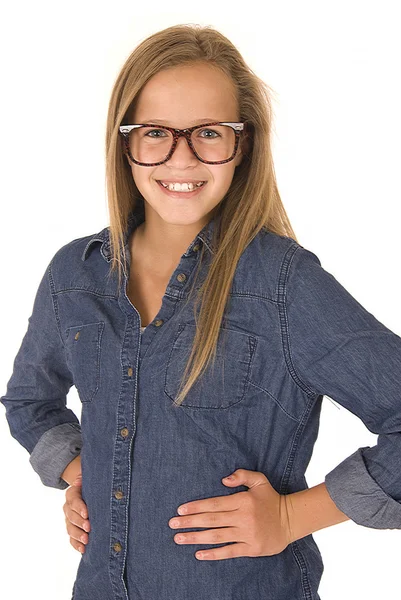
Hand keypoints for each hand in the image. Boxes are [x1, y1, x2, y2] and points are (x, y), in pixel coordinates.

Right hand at [63, 474, 90, 553]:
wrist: (89, 492)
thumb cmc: (92, 485)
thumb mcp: (90, 479)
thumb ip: (85, 478)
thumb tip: (78, 480)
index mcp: (72, 494)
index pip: (73, 500)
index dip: (79, 507)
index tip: (87, 514)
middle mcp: (68, 507)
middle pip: (71, 516)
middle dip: (79, 522)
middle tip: (89, 527)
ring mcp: (69, 519)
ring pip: (70, 528)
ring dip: (77, 535)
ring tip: (86, 540)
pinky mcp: (72, 529)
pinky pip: (71, 538)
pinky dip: (76, 544)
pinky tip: (83, 549)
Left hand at [168, 468, 291, 560]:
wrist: (291, 520)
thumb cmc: (271, 499)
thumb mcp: (259, 480)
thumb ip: (242, 475)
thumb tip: (223, 480)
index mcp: (242, 500)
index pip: (214, 504)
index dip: (196, 507)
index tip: (180, 509)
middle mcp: (243, 518)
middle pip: (212, 520)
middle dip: (190, 522)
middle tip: (173, 524)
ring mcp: (247, 534)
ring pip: (217, 536)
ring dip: (196, 538)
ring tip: (179, 538)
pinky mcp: (251, 549)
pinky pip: (229, 551)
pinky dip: (213, 554)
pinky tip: (198, 553)